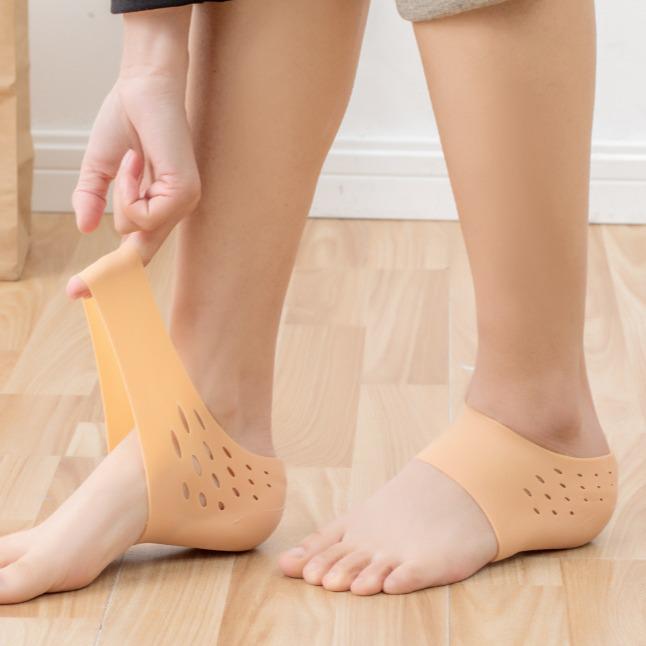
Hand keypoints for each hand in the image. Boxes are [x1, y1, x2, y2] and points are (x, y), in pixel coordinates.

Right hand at [67, 7, 198, 298]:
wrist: (142, 88)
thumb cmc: (125, 122)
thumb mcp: (98, 168)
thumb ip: (91, 198)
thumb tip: (83, 227)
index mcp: (158, 205)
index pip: (136, 247)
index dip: (111, 271)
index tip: (81, 293)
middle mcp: (174, 209)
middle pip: (139, 254)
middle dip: (106, 274)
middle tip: (74, 293)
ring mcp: (183, 204)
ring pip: (136, 231)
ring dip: (122, 195)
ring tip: (133, 160)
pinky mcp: (185, 195)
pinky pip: (143, 214)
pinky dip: (130, 188)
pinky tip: (139, 161)